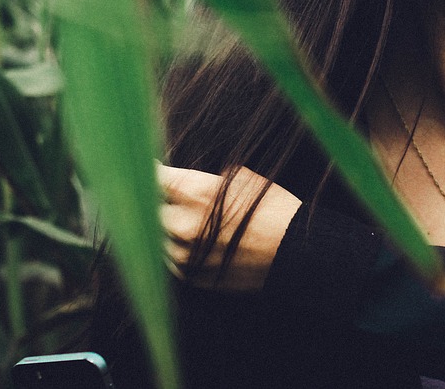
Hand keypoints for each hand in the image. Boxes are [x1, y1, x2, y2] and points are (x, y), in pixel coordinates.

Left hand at [158, 163, 301, 290]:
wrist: (295, 252)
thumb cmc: (274, 209)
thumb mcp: (242, 179)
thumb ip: (206, 180)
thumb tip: (187, 179)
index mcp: (195, 192)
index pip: (154, 178)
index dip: (150, 172)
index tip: (148, 168)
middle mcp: (182, 225)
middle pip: (150, 210)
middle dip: (158, 202)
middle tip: (170, 196)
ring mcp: (184, 254)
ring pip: (156, 237)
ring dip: (165, 227)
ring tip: (187, 220)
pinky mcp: (190, 276)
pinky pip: (169, 259)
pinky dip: (175, 248)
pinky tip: (196, 241)